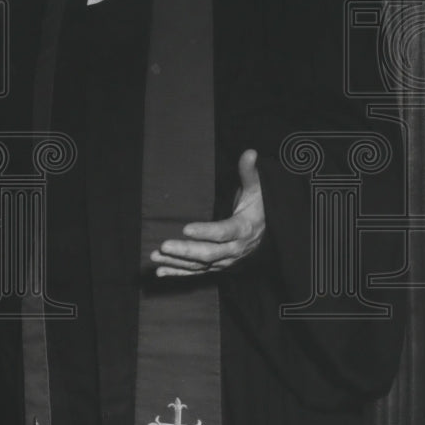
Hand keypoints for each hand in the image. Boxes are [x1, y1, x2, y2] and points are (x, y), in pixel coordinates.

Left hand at [150, 149, 264, 276]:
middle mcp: (235, 249)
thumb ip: (249, 173)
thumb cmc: (259, 207)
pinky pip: (197, 272)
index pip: (223, 232)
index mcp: (244, 229)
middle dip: (185, 251)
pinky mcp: (218, 266)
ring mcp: (226, 260)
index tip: (185, 228)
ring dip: (177, 262)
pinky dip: (178, 273)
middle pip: (209, 254)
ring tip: (155, 256)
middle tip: (164, 245)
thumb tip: (250, 152)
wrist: (269, 233)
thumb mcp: (257, 189)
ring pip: (200, 265)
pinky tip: (160, 272)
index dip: (205, 232)